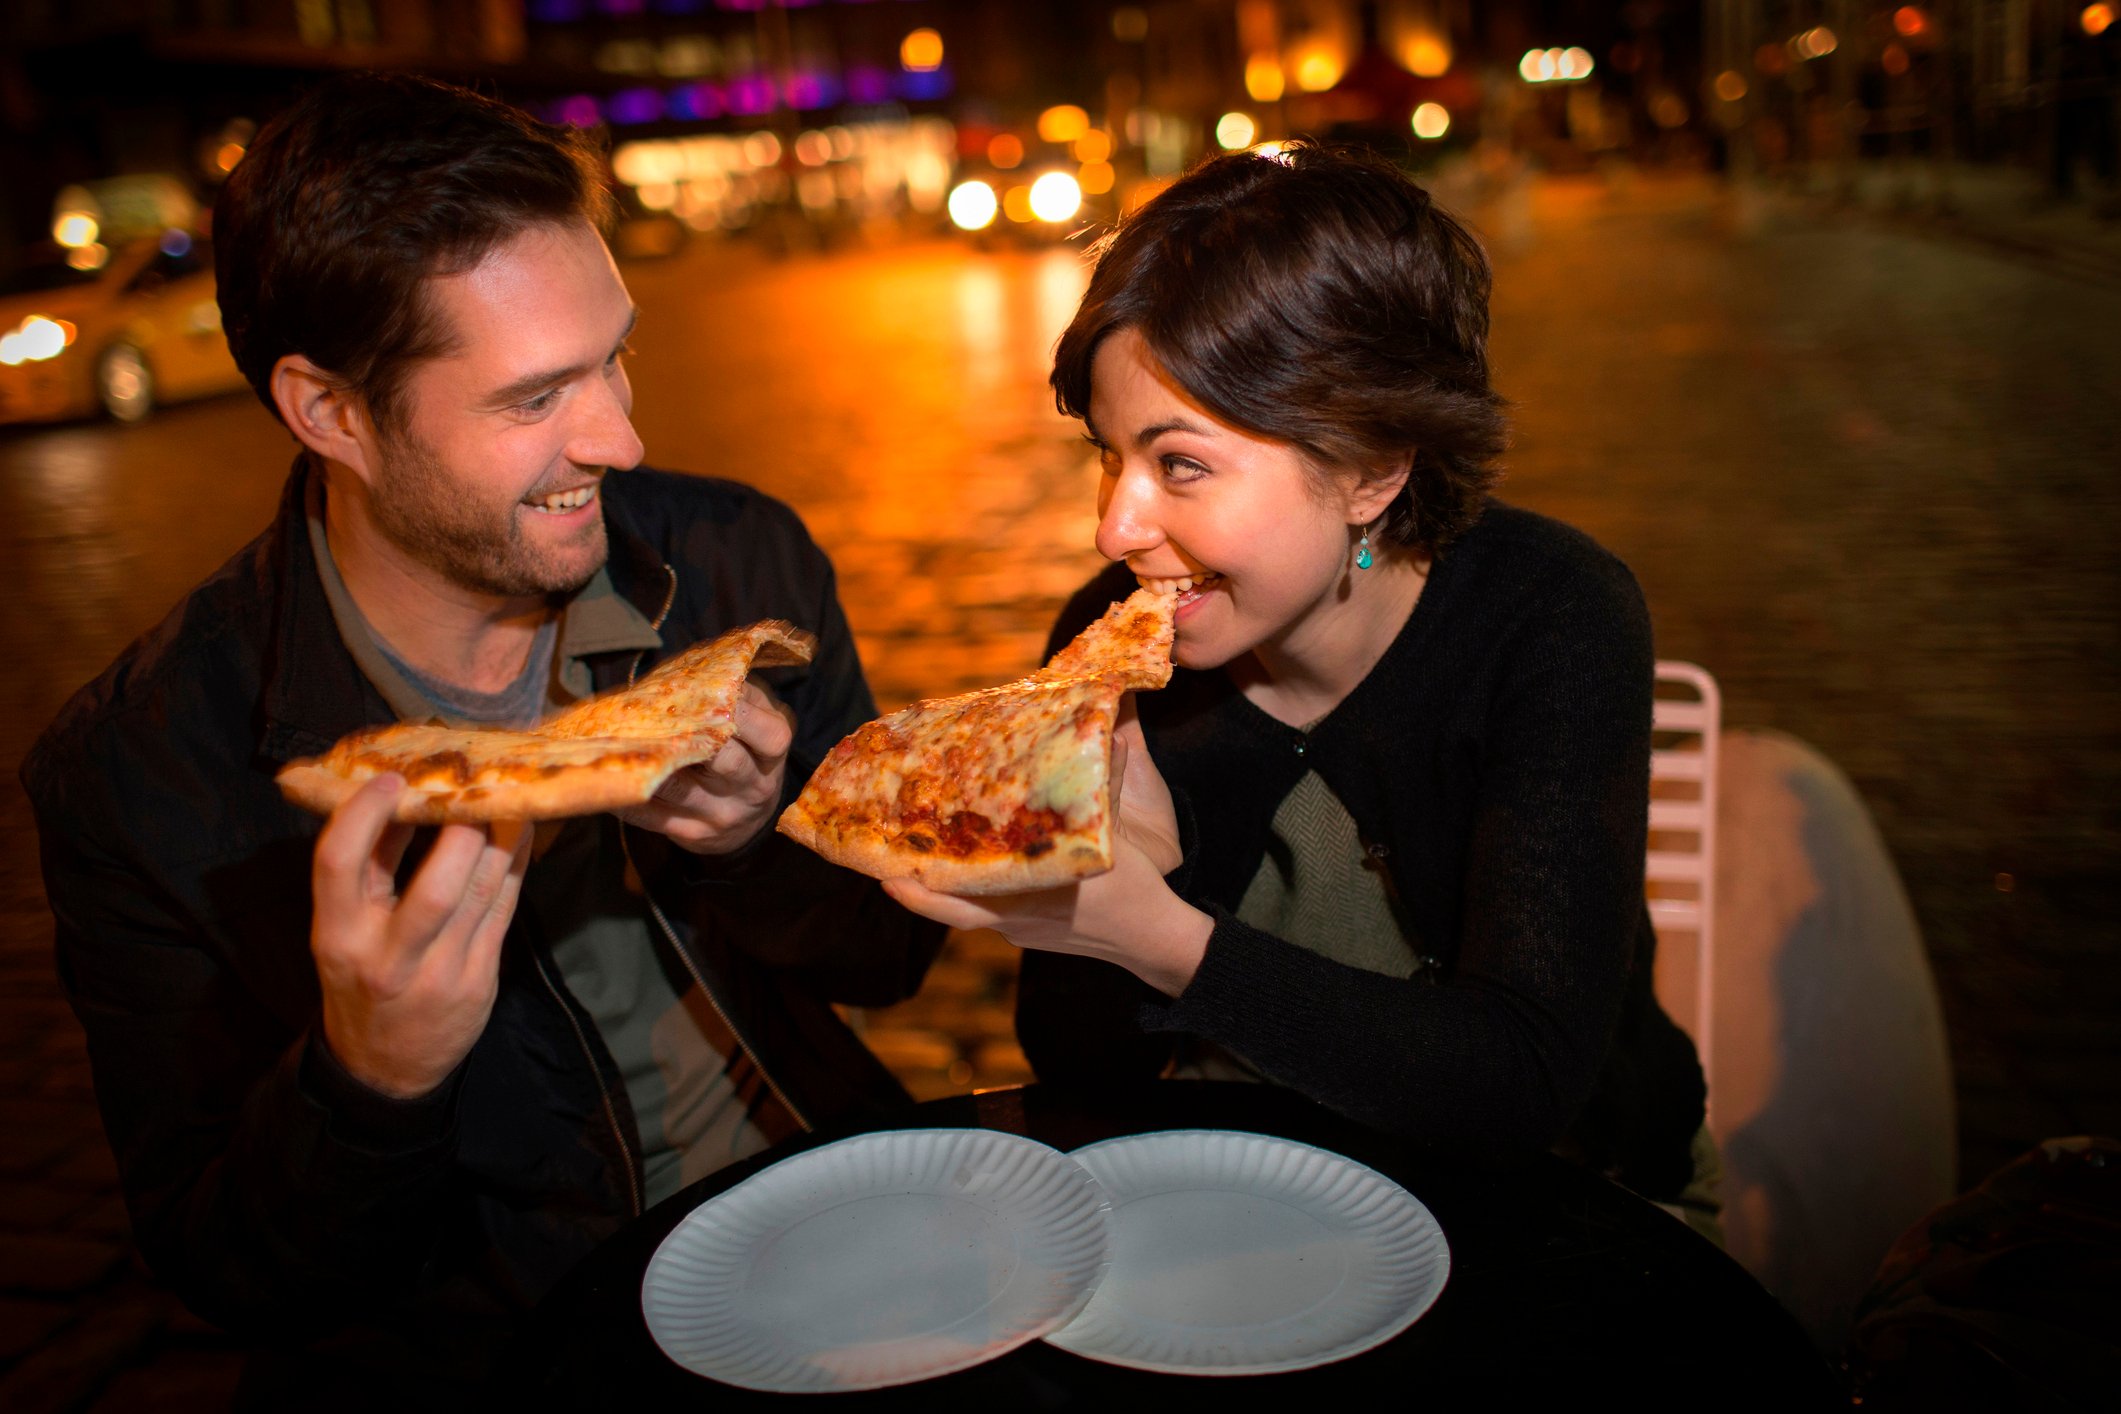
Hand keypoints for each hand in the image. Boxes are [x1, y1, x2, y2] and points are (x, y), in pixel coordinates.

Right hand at [310, 774, 531, 1099]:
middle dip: (462, 829)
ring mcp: (440, 973)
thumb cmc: (360, 978)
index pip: (338, 864)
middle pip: (435, 884)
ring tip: (505, 797)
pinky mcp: (480, 980)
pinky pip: (504, 907)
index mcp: (336, 937)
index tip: (391, 779)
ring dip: (500, 837)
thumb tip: (404, 793)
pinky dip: (515, 862)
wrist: (384, 1067)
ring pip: (480, 892)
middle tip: (472, 787)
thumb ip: (368, 867)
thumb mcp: (341, 929)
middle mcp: (387, 958)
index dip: (363, 814)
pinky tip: (521, 831)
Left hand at [611, 681, 795, 854]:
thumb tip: (688, 675)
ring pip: (678, 786)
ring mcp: (721, 815)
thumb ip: (735, 697)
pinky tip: (610, 773)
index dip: (739, 712)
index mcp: (771, 754)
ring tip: (619, 736)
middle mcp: (753, 788)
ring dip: (648, 760)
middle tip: (657, 710)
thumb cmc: (743, 751)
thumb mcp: (755, 722)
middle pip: (724, 761)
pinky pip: (650, 814)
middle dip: (689, 733)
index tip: (710, 692)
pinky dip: (626, 793)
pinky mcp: (690, 834)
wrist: (746, 818)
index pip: (768, 734)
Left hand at [881, 702, 1207, 994]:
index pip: (966, 905)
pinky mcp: (1025, 931)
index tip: (888, 879)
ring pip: (962, 911)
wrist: (1155, 941)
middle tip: (880, 867)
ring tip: (906, 860)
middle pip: (949, 912)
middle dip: (913, 889)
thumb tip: (1108, 734)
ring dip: (935, 889)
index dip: (923, 893)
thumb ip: (1109, 786)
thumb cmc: (1137, 889)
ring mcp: (1018, 930)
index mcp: (1035, 899)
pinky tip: (957, 868)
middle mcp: (1017, 919)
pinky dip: (965, 893)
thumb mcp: (1121, 837)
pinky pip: (984, 912)